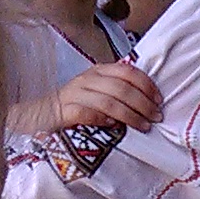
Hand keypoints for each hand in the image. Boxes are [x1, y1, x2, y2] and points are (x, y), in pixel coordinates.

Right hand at [34, 63, 161, 135]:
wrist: (40, 114)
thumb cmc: (75, 105)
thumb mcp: (97, 91)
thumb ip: (118, 91)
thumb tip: (149, 101)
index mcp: (98, 72)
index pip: (127, 72)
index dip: (146, 85)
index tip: (159, 100)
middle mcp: (87, 80)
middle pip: (121, 88)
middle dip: (143, 104)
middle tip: (156, 117)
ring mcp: (74, 95)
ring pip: (109, 101)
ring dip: (130, 115)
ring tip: (144, 126)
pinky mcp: (65, 111)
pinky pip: (88, 113)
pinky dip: (104, 119)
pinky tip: (115, 127)